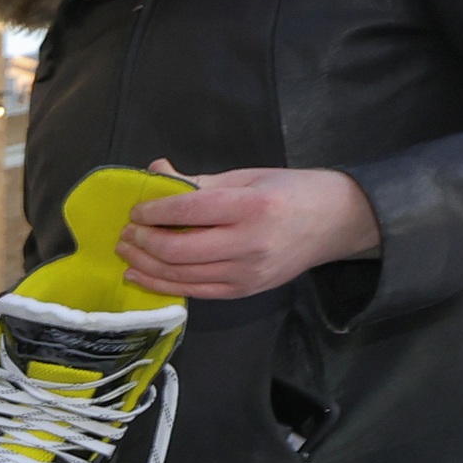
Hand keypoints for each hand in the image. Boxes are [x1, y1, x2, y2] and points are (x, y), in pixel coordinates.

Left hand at [118, 162, 378, 300]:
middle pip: (179, 249)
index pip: (189, 210)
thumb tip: (155, 171)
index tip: (135, 210)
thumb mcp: (248, 176)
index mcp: (252, 207)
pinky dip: (163, 284)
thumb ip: (199, 181)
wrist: (338, 222)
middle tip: (125, 233)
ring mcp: (247, 273)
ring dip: (146, 265)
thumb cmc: (292, 191)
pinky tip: (142, 275)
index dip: (154, 212)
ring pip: (182, 275)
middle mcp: (250, 243)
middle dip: (143, 242)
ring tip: (126, 252)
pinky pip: (195, 292)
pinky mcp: (244, 291)